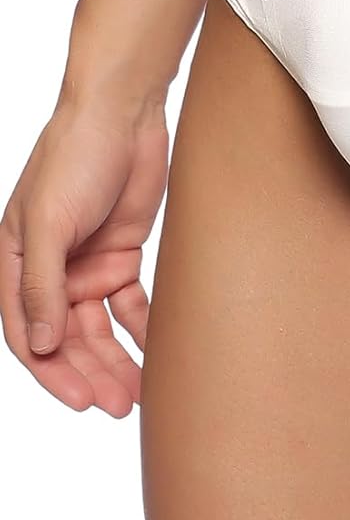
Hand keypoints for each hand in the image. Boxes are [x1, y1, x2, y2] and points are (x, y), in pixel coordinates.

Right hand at [0, 90, 167, 416]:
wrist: (125, 114)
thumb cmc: (75, 157)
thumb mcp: (50, 222)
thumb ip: (42, 284)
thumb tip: (39, 346)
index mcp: (18, 263)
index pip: (29, 333)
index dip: (52, 372)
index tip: (82, 402)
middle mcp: (51, 270)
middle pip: (68, 337)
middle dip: (91, 373)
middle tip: (121, 405)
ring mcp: (88, 263)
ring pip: (100, 327)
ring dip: (118, 358)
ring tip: (141, 392)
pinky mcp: (124, 252)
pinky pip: (132, 301)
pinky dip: (143, 326)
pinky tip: (161, 349)